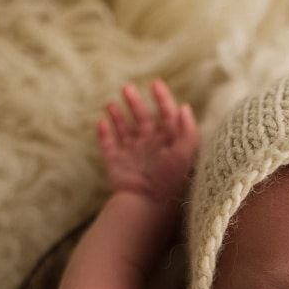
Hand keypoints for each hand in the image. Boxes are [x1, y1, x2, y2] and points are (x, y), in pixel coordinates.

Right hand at [97, 79, 198, 202]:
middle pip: (143, 119)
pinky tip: (100, 122)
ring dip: (118, 116)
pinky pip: (108, 145)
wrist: (148, 204)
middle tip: (127, 87)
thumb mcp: (185, 154)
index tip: (155, 83)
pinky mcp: (116, 164)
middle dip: (136, 103)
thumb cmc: (171, 181)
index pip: (167, 115)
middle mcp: (151, 146)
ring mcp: (133, 154)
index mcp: (169, 142)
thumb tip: (184, 107)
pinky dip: (104, 134)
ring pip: (124, 130)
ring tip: (112, 103)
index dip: (162, 99)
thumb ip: (187, 131)